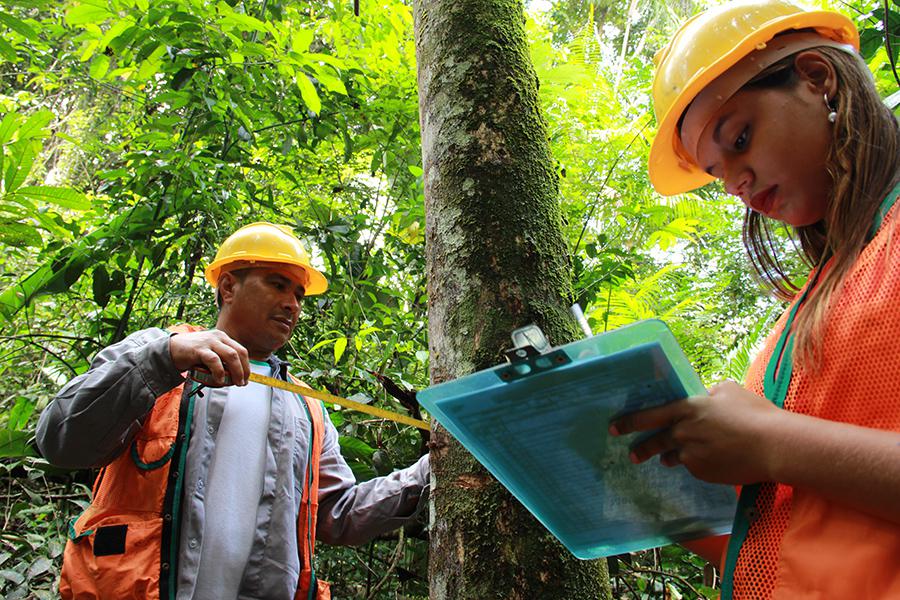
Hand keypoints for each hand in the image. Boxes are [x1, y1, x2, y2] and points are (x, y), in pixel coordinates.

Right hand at [169, 329, 249, 385]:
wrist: (170, 348)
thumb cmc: (191, 353)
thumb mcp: (209, 352)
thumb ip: (221, 360)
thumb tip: (234, 376)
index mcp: (222, 337)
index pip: (241, 350)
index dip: (246, 366)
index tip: (246, 378)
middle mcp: (218, 337)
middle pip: (239, 353)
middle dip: (244, 370)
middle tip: (242, 382)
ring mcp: (209, 342)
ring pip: (231, 355)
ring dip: (237, 371)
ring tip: (235, 383)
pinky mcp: (199, 349)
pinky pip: (214, 361)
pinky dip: (219, 372)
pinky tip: (219, 381)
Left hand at [608, 381, 779, 484]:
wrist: (774, 446)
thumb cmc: (754, 414)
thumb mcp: (729, 390)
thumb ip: (709, 393)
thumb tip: (704, 395)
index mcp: (687, 409)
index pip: (649, 416)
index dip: (629, 422)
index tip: (614, 427)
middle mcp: (683, 433)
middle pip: (655, 442)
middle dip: (641, 449)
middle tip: (632, 454)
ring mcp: (691, 455)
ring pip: (674, 457)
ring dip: (670, 457)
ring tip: (667, 459)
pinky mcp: (703, 473)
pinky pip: (693, 468)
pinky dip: (696, 464)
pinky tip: (708, 461)